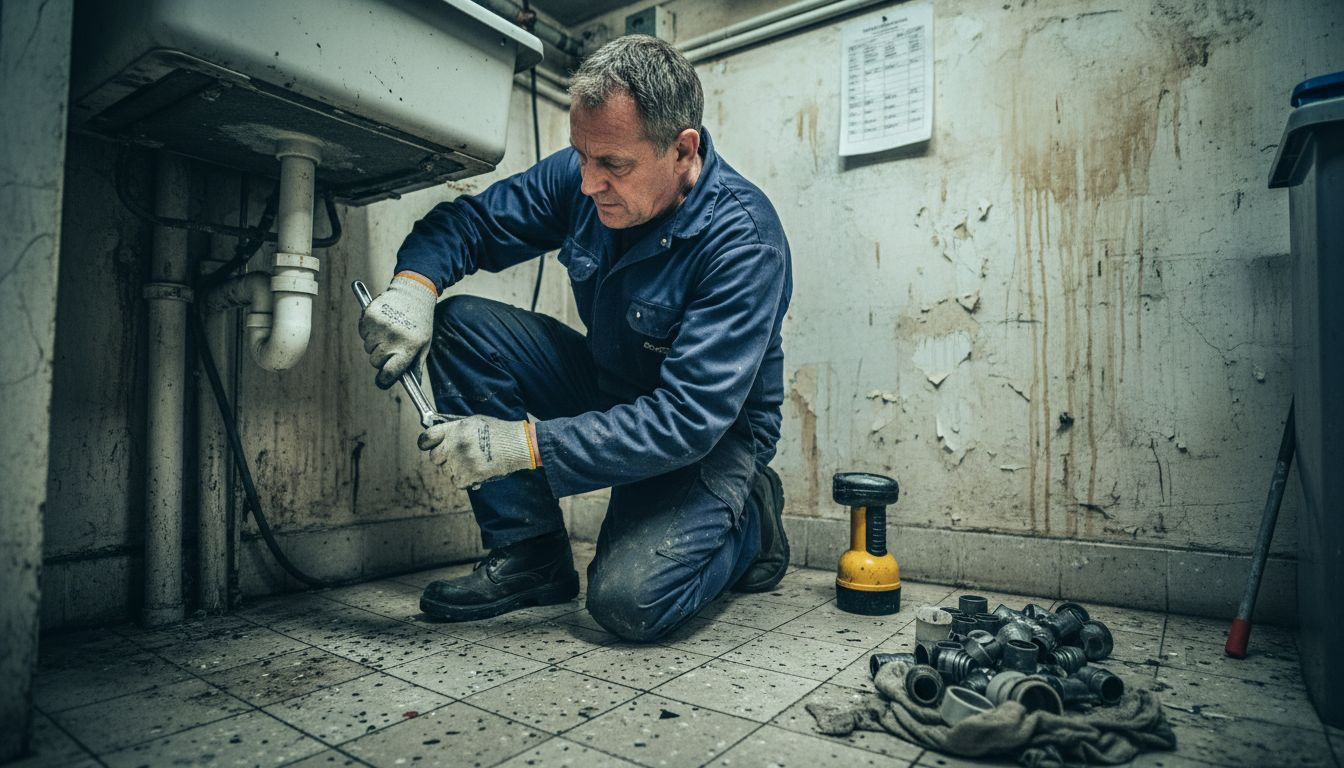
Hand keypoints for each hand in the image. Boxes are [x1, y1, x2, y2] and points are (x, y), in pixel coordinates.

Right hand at [358, 272, 437, 388]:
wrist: (414, 293)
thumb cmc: (420, 323)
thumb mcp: (424, 345)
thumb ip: (415, 365)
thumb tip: (413, 386)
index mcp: (409, 347)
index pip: (389, 372)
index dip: (384, 378)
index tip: (384, 379)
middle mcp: (393, 337)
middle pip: (375, 361)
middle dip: (381, 358)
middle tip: (391, 347)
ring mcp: (380, 326)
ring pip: (368, 347)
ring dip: (375, 343)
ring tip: (388, 331)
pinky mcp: (370, 316)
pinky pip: (362, 333)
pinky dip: (368, 331)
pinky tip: (381, 323)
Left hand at [418, 415, 540, 488]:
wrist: (517, 445)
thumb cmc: (498, 432)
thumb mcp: (474, 422)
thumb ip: (455, 429)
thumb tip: (441, 437)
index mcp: (454, 429)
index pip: (427, 438)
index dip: (426, 443)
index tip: (428, 446)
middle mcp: (455, 445)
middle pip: (435, 457)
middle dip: (443, 458)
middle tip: (456, 457)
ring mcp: (461, 461)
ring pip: (446, 471)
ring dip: (456, 470)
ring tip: (472, 463)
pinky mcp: (469, 475)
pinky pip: (457, 482)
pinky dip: (465, 480)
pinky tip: (476, 471)